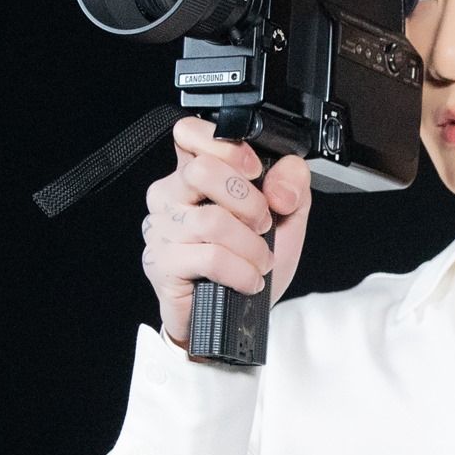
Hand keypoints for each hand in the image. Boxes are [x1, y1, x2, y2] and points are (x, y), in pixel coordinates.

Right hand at [141, 116, 311, 347]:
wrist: (234, 321)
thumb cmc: (249, 266)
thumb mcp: (286, 220)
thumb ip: (292, 186)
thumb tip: (282, 183)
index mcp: (195, 174)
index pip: (190, 132)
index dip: (225, 145)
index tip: (254, 171)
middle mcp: (171, 195)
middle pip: (203, 171)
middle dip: (249, 202)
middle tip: (263, 225)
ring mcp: (162, 229)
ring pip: (212, 220)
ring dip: (251, 247)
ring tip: (259, 261)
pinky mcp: (161, 263)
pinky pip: (209, 258)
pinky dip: (241, 272)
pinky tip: (248, 280)